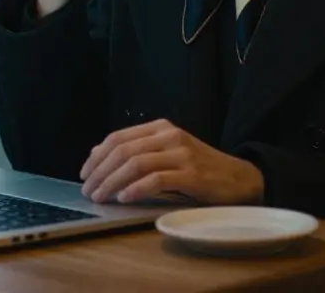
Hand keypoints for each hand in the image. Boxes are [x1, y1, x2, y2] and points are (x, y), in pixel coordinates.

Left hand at [79, 119, 264, 204]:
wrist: (240, 178)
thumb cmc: (200, 168)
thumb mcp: (167, 152)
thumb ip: (137, 150)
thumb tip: (97, 154)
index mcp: (161, 127)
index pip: (118, 137)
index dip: (97, 156)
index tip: (84, 174)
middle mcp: (170, 136)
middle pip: (123, 150)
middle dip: (100, 172)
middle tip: (89, 190)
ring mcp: (182, 154)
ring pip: (136, 164)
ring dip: (112, 182)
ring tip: (101, 197)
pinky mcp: (192, 174)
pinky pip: (157, 179)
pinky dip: (137, 189)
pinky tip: (125, 198)